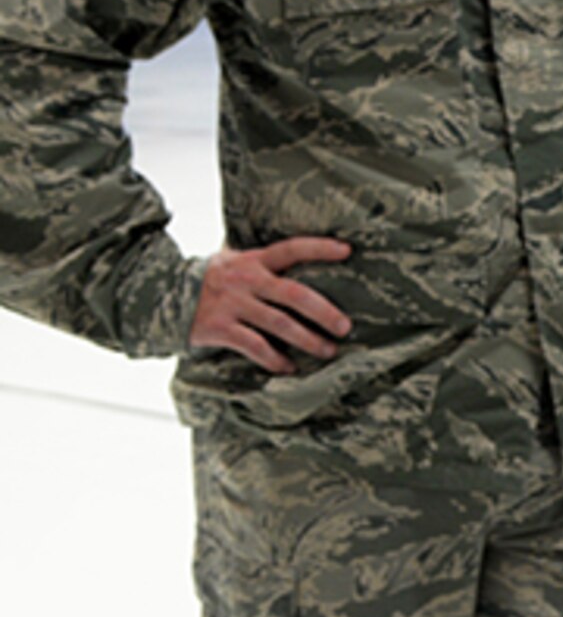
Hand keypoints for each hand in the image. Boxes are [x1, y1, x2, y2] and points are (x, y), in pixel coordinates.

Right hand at [189, 236, 352, 374]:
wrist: (161, 295)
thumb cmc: (209, 280)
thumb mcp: (233, 261)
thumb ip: (262, 263)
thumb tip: (301, 262)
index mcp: (253, 259)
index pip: (292, 248)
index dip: (320, 248)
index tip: (347, 251)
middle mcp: (246, 279)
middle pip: (294, 294)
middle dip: (324, 311)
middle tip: (345, 326)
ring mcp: (233, 304)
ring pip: (279, 324)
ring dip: (307, 340)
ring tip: (328, 350)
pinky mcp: (220, 328)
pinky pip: (254, 346)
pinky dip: (275, 360)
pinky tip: (289, 368)